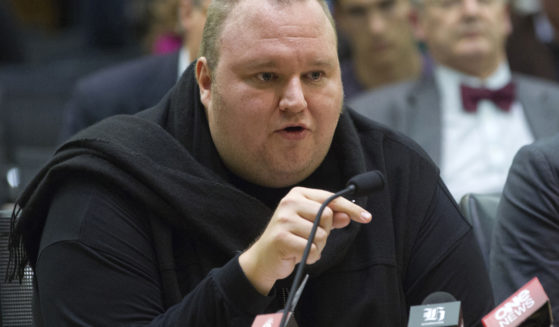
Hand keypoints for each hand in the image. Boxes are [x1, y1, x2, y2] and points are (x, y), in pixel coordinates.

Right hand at [238, 187, 371, 294]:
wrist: (263, 258)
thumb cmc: (289, 239)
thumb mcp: (311, 225)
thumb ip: (329, 219)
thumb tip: (347, 216)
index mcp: (297, 194)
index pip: (330, 198)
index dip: (350, 208)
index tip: (367, 217)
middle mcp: (289, 202)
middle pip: (327, 216)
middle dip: (325, 233)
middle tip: (311, 239)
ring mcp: (284, 219)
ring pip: (321, 235)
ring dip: (317, 248)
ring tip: (302, 248)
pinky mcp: (282, 238)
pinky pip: (311, 249)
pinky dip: (309, 257)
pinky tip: (297, 255)